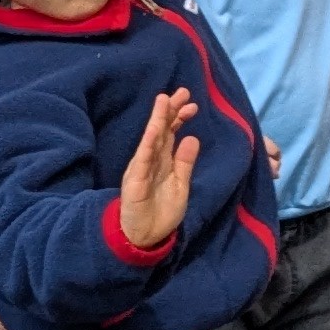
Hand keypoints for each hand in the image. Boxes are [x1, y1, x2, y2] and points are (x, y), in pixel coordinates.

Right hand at [114, 88, 200, 253]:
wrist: (143, 237)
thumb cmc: (161, 211)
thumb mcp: (180, 185)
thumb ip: (184, 162)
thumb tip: (192, 138)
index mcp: (163, 161)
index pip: (171, 134)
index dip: (180, 118)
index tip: (192, 104)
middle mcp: (151, 161)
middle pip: (161, 131)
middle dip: (170, 111)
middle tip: (182, 91)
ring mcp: (142, 169)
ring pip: (150, 140)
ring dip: (158, 120)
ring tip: (164, 101)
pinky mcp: (136, 182)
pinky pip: (143, 160)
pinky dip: (148, 144)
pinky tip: (155, 129)